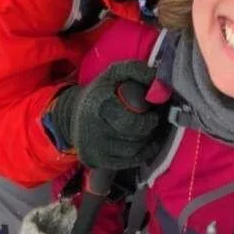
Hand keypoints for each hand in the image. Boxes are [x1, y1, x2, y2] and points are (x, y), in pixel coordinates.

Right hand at [51, 59, 168, 173]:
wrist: (73, 114)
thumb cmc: (102, 92)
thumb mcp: (116, 73)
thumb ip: (138, 71)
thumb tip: (160, 81)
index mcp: (96, 104)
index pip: (131, 122)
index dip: (148, 120)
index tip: (151, 113)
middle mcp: (91, 128)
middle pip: (135, 138)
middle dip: (148, 130)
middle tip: (149, 121)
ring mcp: (92, 147)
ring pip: (134, 150)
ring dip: (145, 141)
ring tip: (142, 130)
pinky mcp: (94, 160)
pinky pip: (129, 161)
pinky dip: (140, 153)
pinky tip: (140, 143)